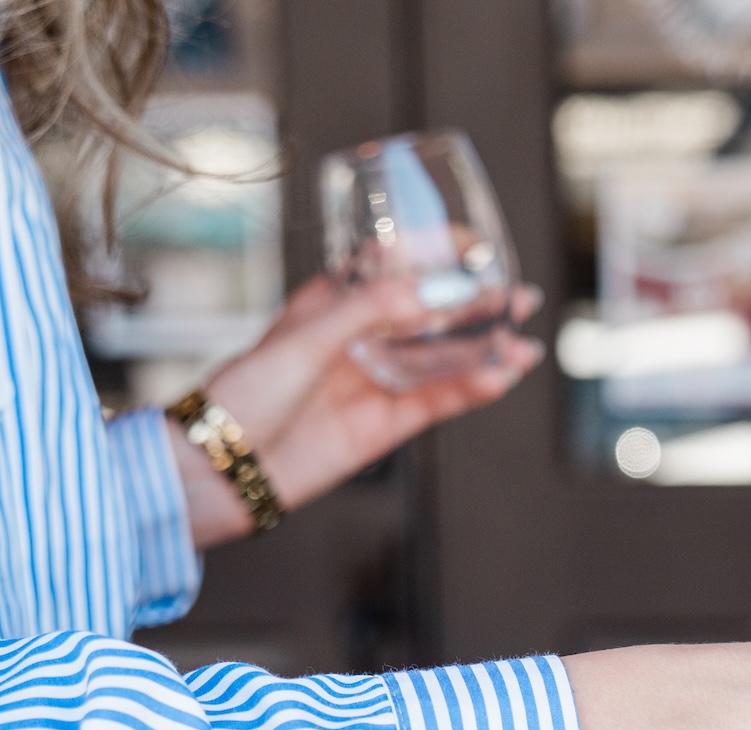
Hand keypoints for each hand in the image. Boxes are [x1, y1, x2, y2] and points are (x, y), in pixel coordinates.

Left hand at [171, 275, 546, 546]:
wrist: (225, 466)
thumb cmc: (247, 392)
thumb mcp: (307, 338)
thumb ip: (371, 311)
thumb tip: (434, 292)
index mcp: (332, 302)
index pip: (393, 266)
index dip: (435, 253)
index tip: (476, 242)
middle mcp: (359, 338)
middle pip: (430, 314)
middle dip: (476, 303)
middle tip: (519, 292)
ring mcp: (374, 381)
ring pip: (442, 360)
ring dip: (484, 350)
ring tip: (525, 341)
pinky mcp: (383, 424)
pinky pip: (436, 402)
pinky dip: (470, 391)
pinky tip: (499, 378)